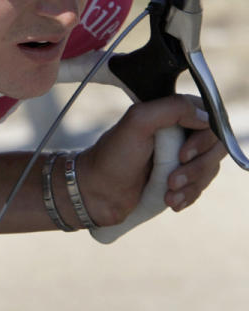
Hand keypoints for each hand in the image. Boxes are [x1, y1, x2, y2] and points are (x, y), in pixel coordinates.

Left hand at [79, 94, 224, 225]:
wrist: (95, 193)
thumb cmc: (111, 158)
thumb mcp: (136, 123)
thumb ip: (171, 109)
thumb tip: (205, 116)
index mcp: (169, 113)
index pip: (210, 118)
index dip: (204, 138)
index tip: (182, 154)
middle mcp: (178, 131)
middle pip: (215, 147)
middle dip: (196, 168)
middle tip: (170, 180)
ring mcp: (180, 156)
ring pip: (210, 168)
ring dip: (191, 185)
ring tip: (168, 193)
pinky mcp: (178, 177)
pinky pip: (200, 186)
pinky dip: (188, 196)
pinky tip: (171, 201)